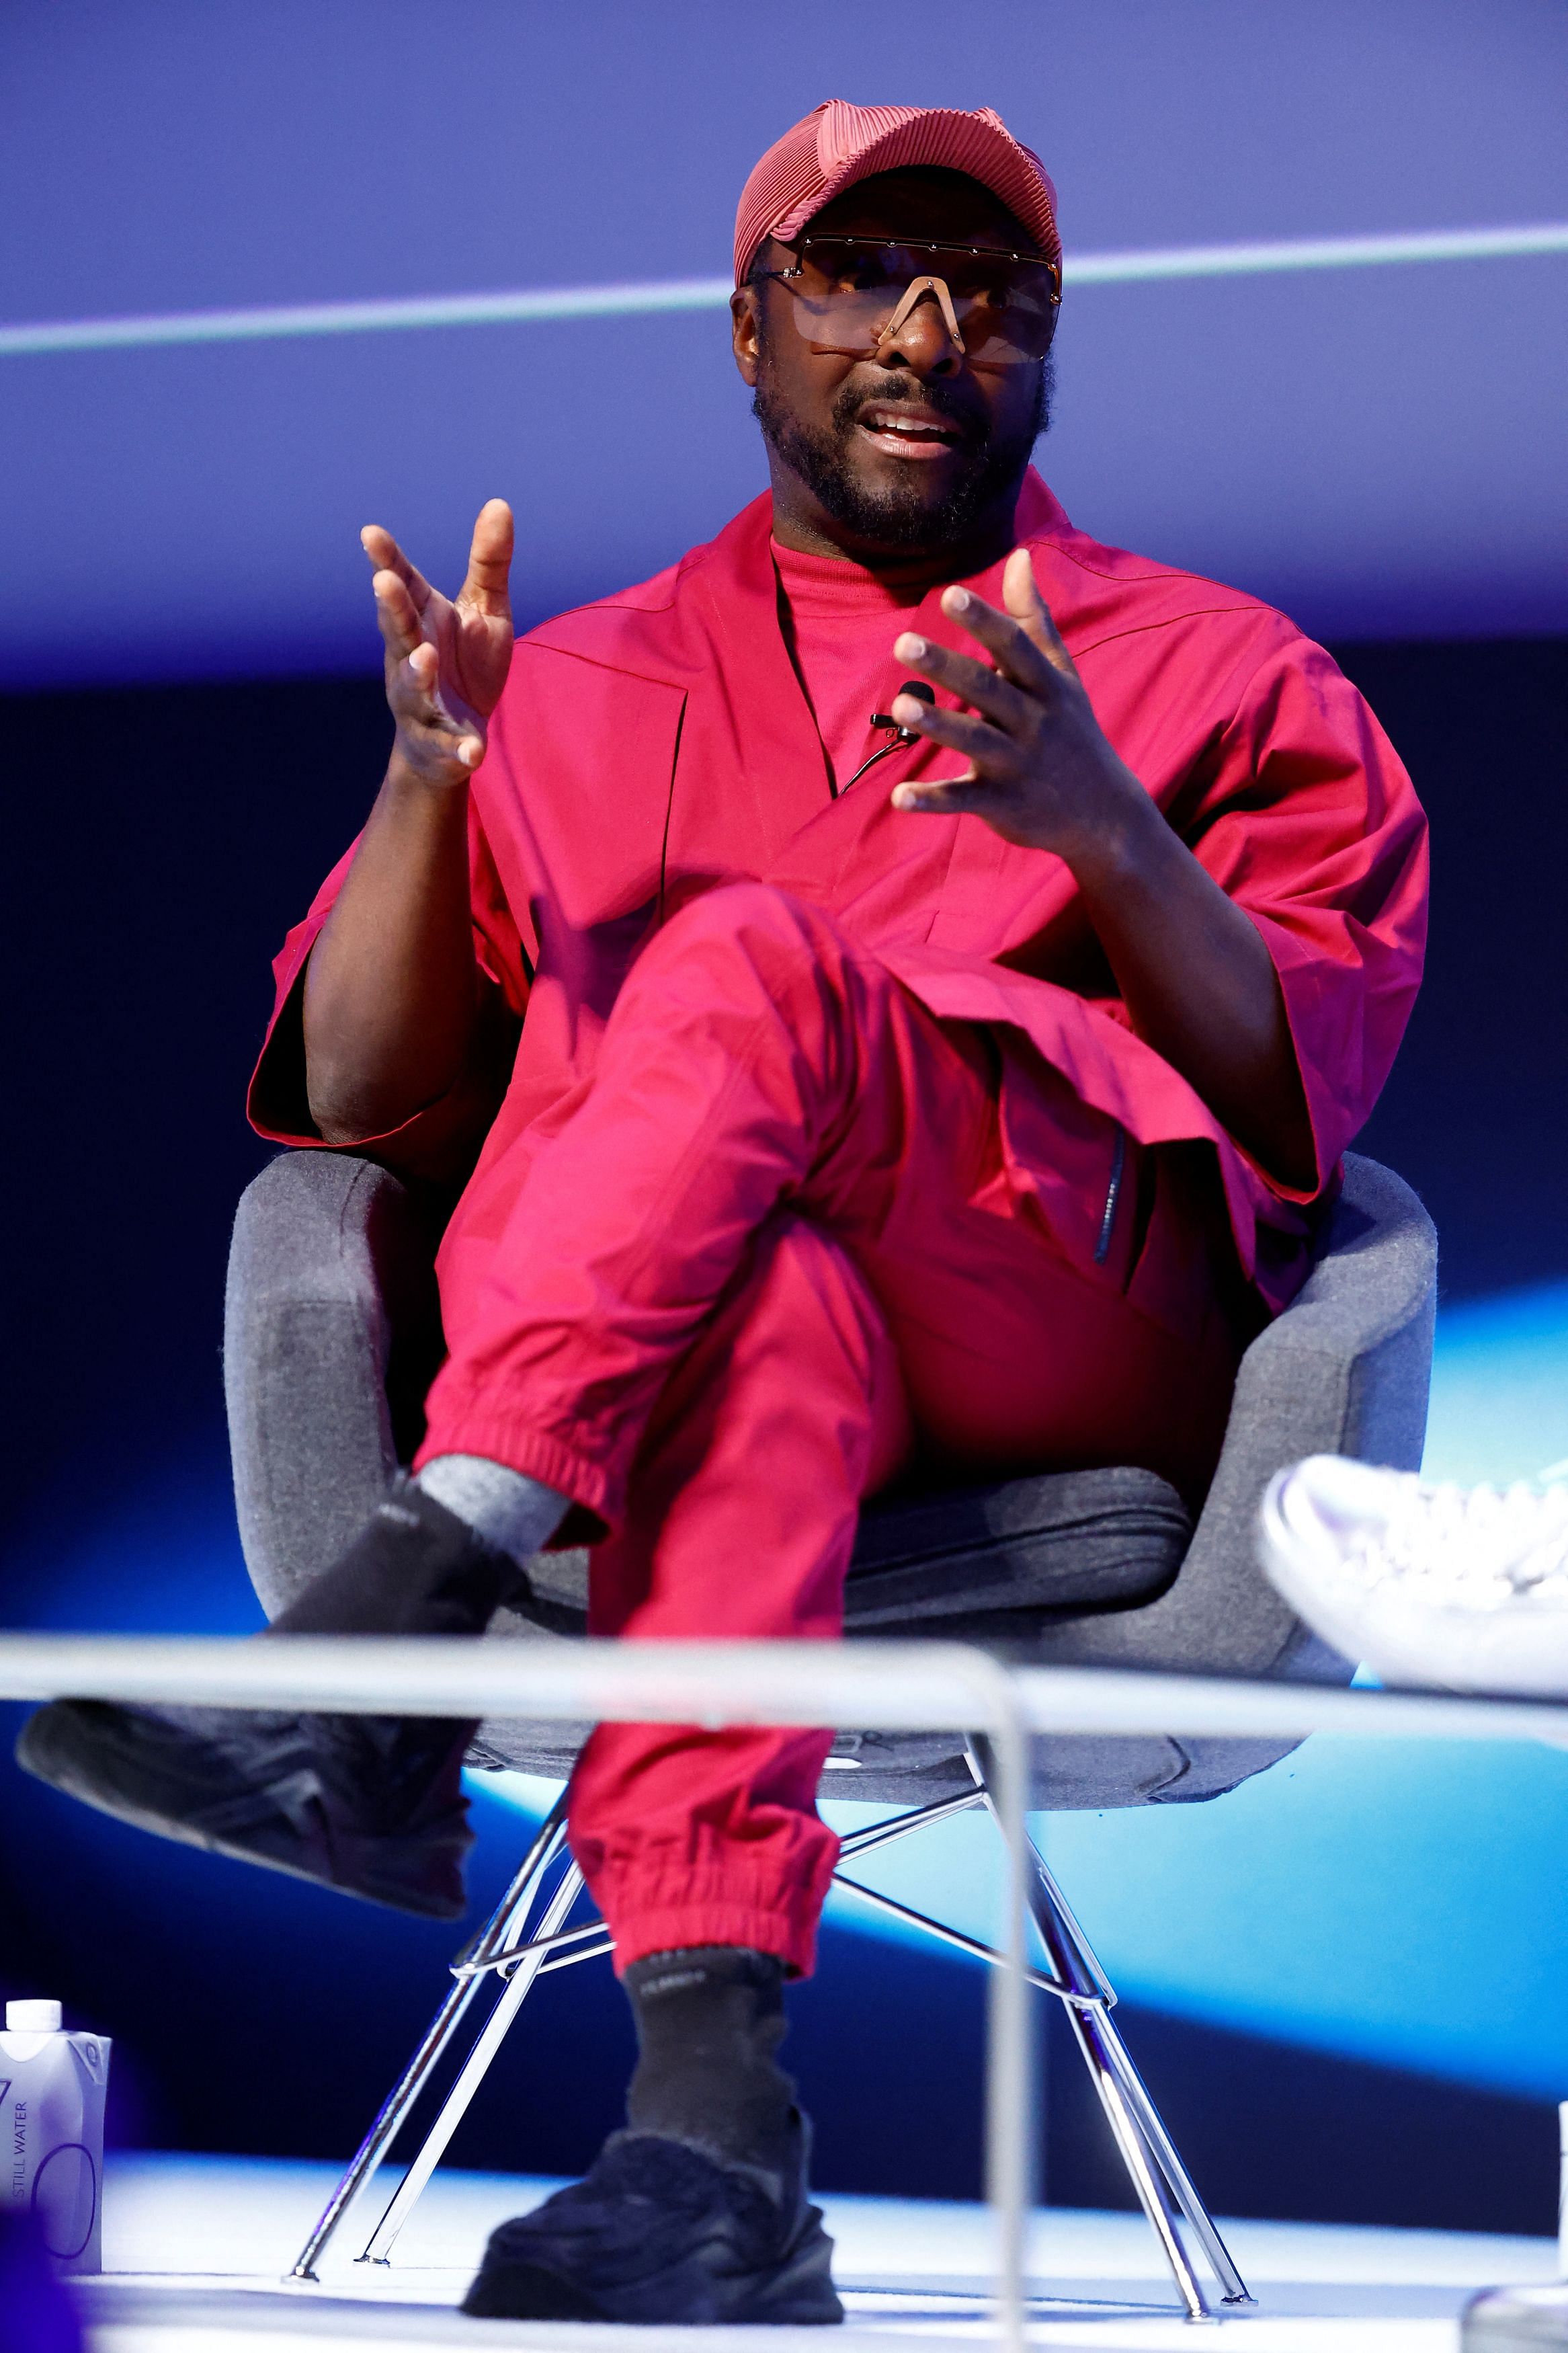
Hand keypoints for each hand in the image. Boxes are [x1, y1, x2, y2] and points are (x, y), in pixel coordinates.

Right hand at [361, 499, 513, 788]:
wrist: (456, 740)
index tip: (370, 533)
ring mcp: (420, 701)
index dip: (386, 561)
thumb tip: (499, 503)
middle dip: (391, 609)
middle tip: (383, 583)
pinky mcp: (440, 741)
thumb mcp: (485, 611)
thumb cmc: (465, 665)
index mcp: (421, 621)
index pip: (402, 587)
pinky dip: (459, 747)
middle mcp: (410, 657)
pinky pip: (448, 744)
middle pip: (399, 631)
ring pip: (412, 686)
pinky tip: (475, 751)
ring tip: (426, 657)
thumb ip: (489, 563)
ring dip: (417, 672)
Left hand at [889, 548, 1147, 867]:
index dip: (984, 621)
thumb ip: (1033, 618)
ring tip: (901, 705)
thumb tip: (1019, 555)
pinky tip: (900, 796)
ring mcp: (1019, 765)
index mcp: (1046, 687)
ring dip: (938, 724)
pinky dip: (933, 800)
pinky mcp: (1004, 804)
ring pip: (975, 741)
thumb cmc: (1073, 732)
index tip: (950, 595)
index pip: (1014, 647)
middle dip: (947, 667)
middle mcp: (1034, 722)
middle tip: (904, 643)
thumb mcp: (1062, 674)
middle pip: (988, 689)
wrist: (1104, 813)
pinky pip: (964, 800)